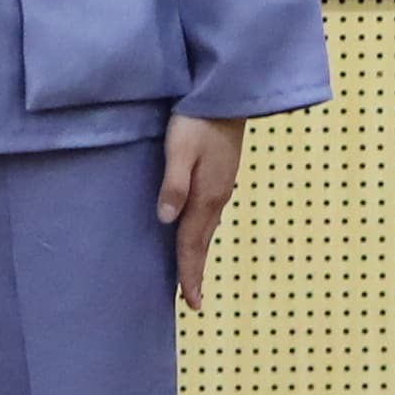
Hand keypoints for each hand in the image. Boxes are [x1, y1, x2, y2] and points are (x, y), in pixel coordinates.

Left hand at [160, 113, 244, 305]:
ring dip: (199, 252)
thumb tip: (166, 219)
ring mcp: (222, 185)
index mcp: (206, 196)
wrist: (228, 93)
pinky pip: (211, 214)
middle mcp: (217, 196)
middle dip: (196, 270)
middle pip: (202, 241)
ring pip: (208, 228)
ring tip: (193, 272)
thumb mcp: (180, 149)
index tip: (191, 302)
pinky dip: (203, 232)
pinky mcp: (222, 174)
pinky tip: (200, 230)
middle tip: (193, 299)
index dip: (189, 273)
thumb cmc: (198, 119)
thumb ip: (173, 183)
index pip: (192, 243)